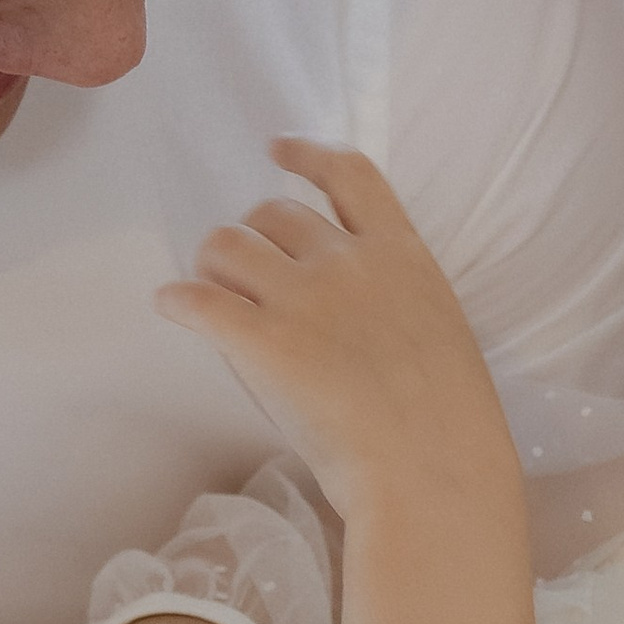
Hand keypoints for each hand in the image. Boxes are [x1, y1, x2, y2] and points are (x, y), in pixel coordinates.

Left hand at [158, 139, 542, 623]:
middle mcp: (349, 263)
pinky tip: (172, 308)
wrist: (433, 474)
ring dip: (213, 264)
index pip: (351, 177)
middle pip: (274, 213)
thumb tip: (356, 317)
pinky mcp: (262, 342)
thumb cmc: (450, 426)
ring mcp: (304, 299)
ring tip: (211, 293)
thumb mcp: (442, 337)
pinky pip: (196, 301)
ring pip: (228, 245)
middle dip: (252, 235)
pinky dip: (178, 301)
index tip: (279, 149)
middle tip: (243, 273)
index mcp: (403, 257)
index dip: (308, 156)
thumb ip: (397, 305)